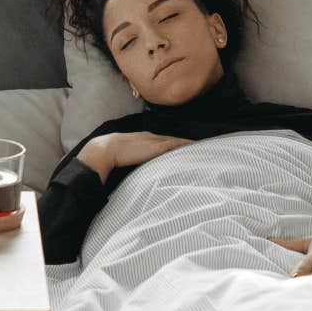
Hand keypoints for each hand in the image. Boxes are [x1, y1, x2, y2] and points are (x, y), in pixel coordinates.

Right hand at [79, 131, 193, 178]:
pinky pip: (175, 144)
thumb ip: (135, 163)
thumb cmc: (113, 156)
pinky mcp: (157, 147)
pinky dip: (186, 144)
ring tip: (205, 145)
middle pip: (174, 139)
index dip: (176, 143)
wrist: (107, 149)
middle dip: (187, 142)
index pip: (165, 141)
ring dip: (189, 143)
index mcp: (145, 140)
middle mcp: (152, 138)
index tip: (187, 146)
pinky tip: (195, 145)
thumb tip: (135, 172)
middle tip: (203, 144)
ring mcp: (155, 142)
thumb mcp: (127, 158)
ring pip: (177, 141)